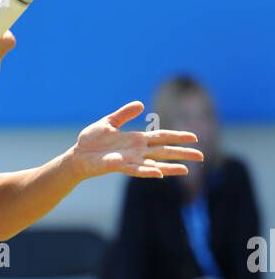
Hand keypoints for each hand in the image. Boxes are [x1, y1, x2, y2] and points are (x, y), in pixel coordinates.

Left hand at [68, 100, 203, 182]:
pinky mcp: (120, 167)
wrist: (77, 155)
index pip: (162, 137)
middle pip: (165, 151)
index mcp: (137, 139)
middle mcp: (137, 151)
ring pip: (155, 164)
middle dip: (182, 154)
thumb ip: (124, 114)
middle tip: (201, 156)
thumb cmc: (91, 140)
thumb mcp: (109, 122)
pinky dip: (148, 171)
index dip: (178, 137)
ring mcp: (130, 160)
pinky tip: (159, 174)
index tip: (194, 138)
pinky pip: (136, 170)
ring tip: (186, 170)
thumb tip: (141, 105)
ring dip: (170, 168)